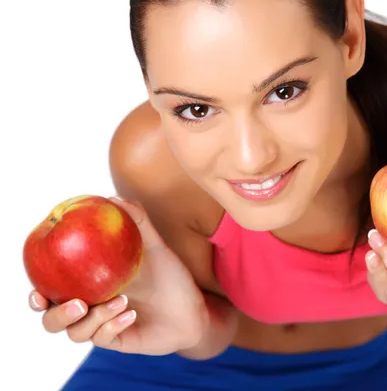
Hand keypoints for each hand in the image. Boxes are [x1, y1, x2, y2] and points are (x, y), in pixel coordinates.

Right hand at [28, 197, 207, 354]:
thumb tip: (114, 198)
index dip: (37, 293)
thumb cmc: (172, 278)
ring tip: (121, 301)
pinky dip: (113, 325)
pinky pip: (103, 339)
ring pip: (76, 332)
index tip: (37, 288)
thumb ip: (137, 223)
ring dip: (95, 317)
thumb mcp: (156, 248)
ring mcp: (103, 327)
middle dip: (57, 314)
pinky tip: (131, 314)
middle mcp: (91, 308)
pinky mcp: (118, 341)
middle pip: (52, 320)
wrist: (196, 310)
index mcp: (90, 286)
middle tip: (78, 302)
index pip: (52, 291)